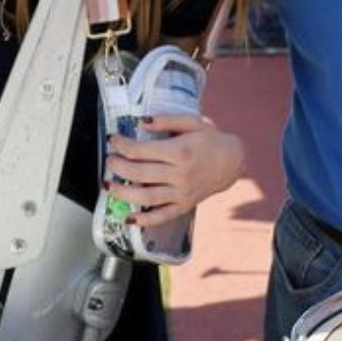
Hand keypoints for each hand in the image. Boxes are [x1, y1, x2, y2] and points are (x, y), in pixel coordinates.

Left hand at [104, 114, 243, 226]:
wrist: (233, 162)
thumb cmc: (210, 140)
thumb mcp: (192, 122)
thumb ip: (166, 120)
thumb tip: (141, 122)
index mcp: (180, 152)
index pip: (142, 151)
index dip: (122, 145)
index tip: (113, 139)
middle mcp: (180, 175)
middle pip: (140, 174)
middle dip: (118, 167)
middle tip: (109, 160)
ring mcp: (182, 193)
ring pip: (147, 197)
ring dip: (124, 194)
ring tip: (108, 186)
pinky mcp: (184, 205)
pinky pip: (162, 216)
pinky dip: (145, 220)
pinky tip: (129, 219)